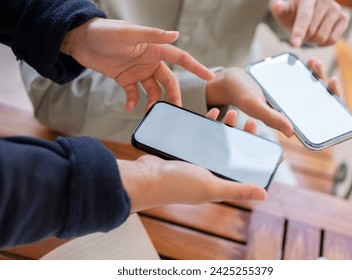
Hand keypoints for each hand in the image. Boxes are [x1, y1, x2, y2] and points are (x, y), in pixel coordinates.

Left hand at [61, 18, 213, 110]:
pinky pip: (134, 93)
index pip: (180, 57)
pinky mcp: (125, 78)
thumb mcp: (128, 34)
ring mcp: (138, 71)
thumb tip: (176, 35)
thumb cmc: (104, 32)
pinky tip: (130, 107)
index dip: (195, 67)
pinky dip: (133, 101)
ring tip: (150, 112)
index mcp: (154, 48)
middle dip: (173, 95)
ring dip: (153, 102)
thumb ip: (152, 36)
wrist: (79, 40)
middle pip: (168, 81)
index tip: (210, 76)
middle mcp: (149, 60)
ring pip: (153, 90)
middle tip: (175, 109)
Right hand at [117, 108, 265, 212]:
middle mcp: (210, 173)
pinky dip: (206, 125)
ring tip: (229, 113)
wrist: (145, 177)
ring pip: (216, 142)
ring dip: (225, 128)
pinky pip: (200, 137)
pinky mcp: (185, 152)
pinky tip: (211, 114)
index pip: (243, 169)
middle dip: (241, 136)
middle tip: (247, 121)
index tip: (262, 138)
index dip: (254, 154)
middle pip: (231, 152)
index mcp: (219, 182)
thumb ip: (237, 189)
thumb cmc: (177, 186)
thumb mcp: (211, 187)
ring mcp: (197, 162)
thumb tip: (265, 194)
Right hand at [205, 61, 341, 136]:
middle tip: (329, 78)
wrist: (230, 80)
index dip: (327, 109)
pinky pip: (302, 82)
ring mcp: (288, 99)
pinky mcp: (285, 89)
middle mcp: (289, 111)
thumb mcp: (254, 106)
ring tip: (316, 63)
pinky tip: (309, 62)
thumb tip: (292, 132)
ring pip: (310, 90)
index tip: (332, 91)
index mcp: (285, 120)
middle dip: (325, 90)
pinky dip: (307, 72)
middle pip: (315, 103)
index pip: (312, 120)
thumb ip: (271, 118)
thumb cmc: (240, 94)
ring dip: (317, 77)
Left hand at [270, 0, 348, 46]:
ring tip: (309, 33)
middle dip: (304, 37)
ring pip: (323, 36)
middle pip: (313, 30)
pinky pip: (333, 39)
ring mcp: (336, 8)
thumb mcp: (282, 11)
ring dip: (313, 40)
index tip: (295, 44)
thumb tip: (277, 6)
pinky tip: (319, 36)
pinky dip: (323, 43)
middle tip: (300, 34)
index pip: (305, 16)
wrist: (304, 13)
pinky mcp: (344, 18)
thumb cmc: (292, 13)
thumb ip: (278, 9)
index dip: (299, 31)